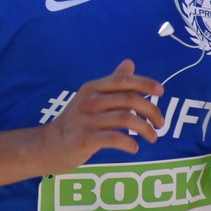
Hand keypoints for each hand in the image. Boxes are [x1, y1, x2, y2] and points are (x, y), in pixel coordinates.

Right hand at [42, 60, 164, 167]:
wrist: (49, 145)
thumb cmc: (76, 121)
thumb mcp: (91, 97)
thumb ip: (112, 82)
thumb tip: (129, 63)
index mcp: (92, 88)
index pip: (123, 80)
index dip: (145, 83)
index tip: (161, 92)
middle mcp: (89, 101)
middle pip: (130, 100)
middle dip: (152, 111)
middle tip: (160, 124)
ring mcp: (86, 120)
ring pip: (126, 119)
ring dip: (145, 129)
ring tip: (152, 137)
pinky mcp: (85, 139)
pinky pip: (115, 139)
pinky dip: (129, 144)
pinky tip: (133, 148)